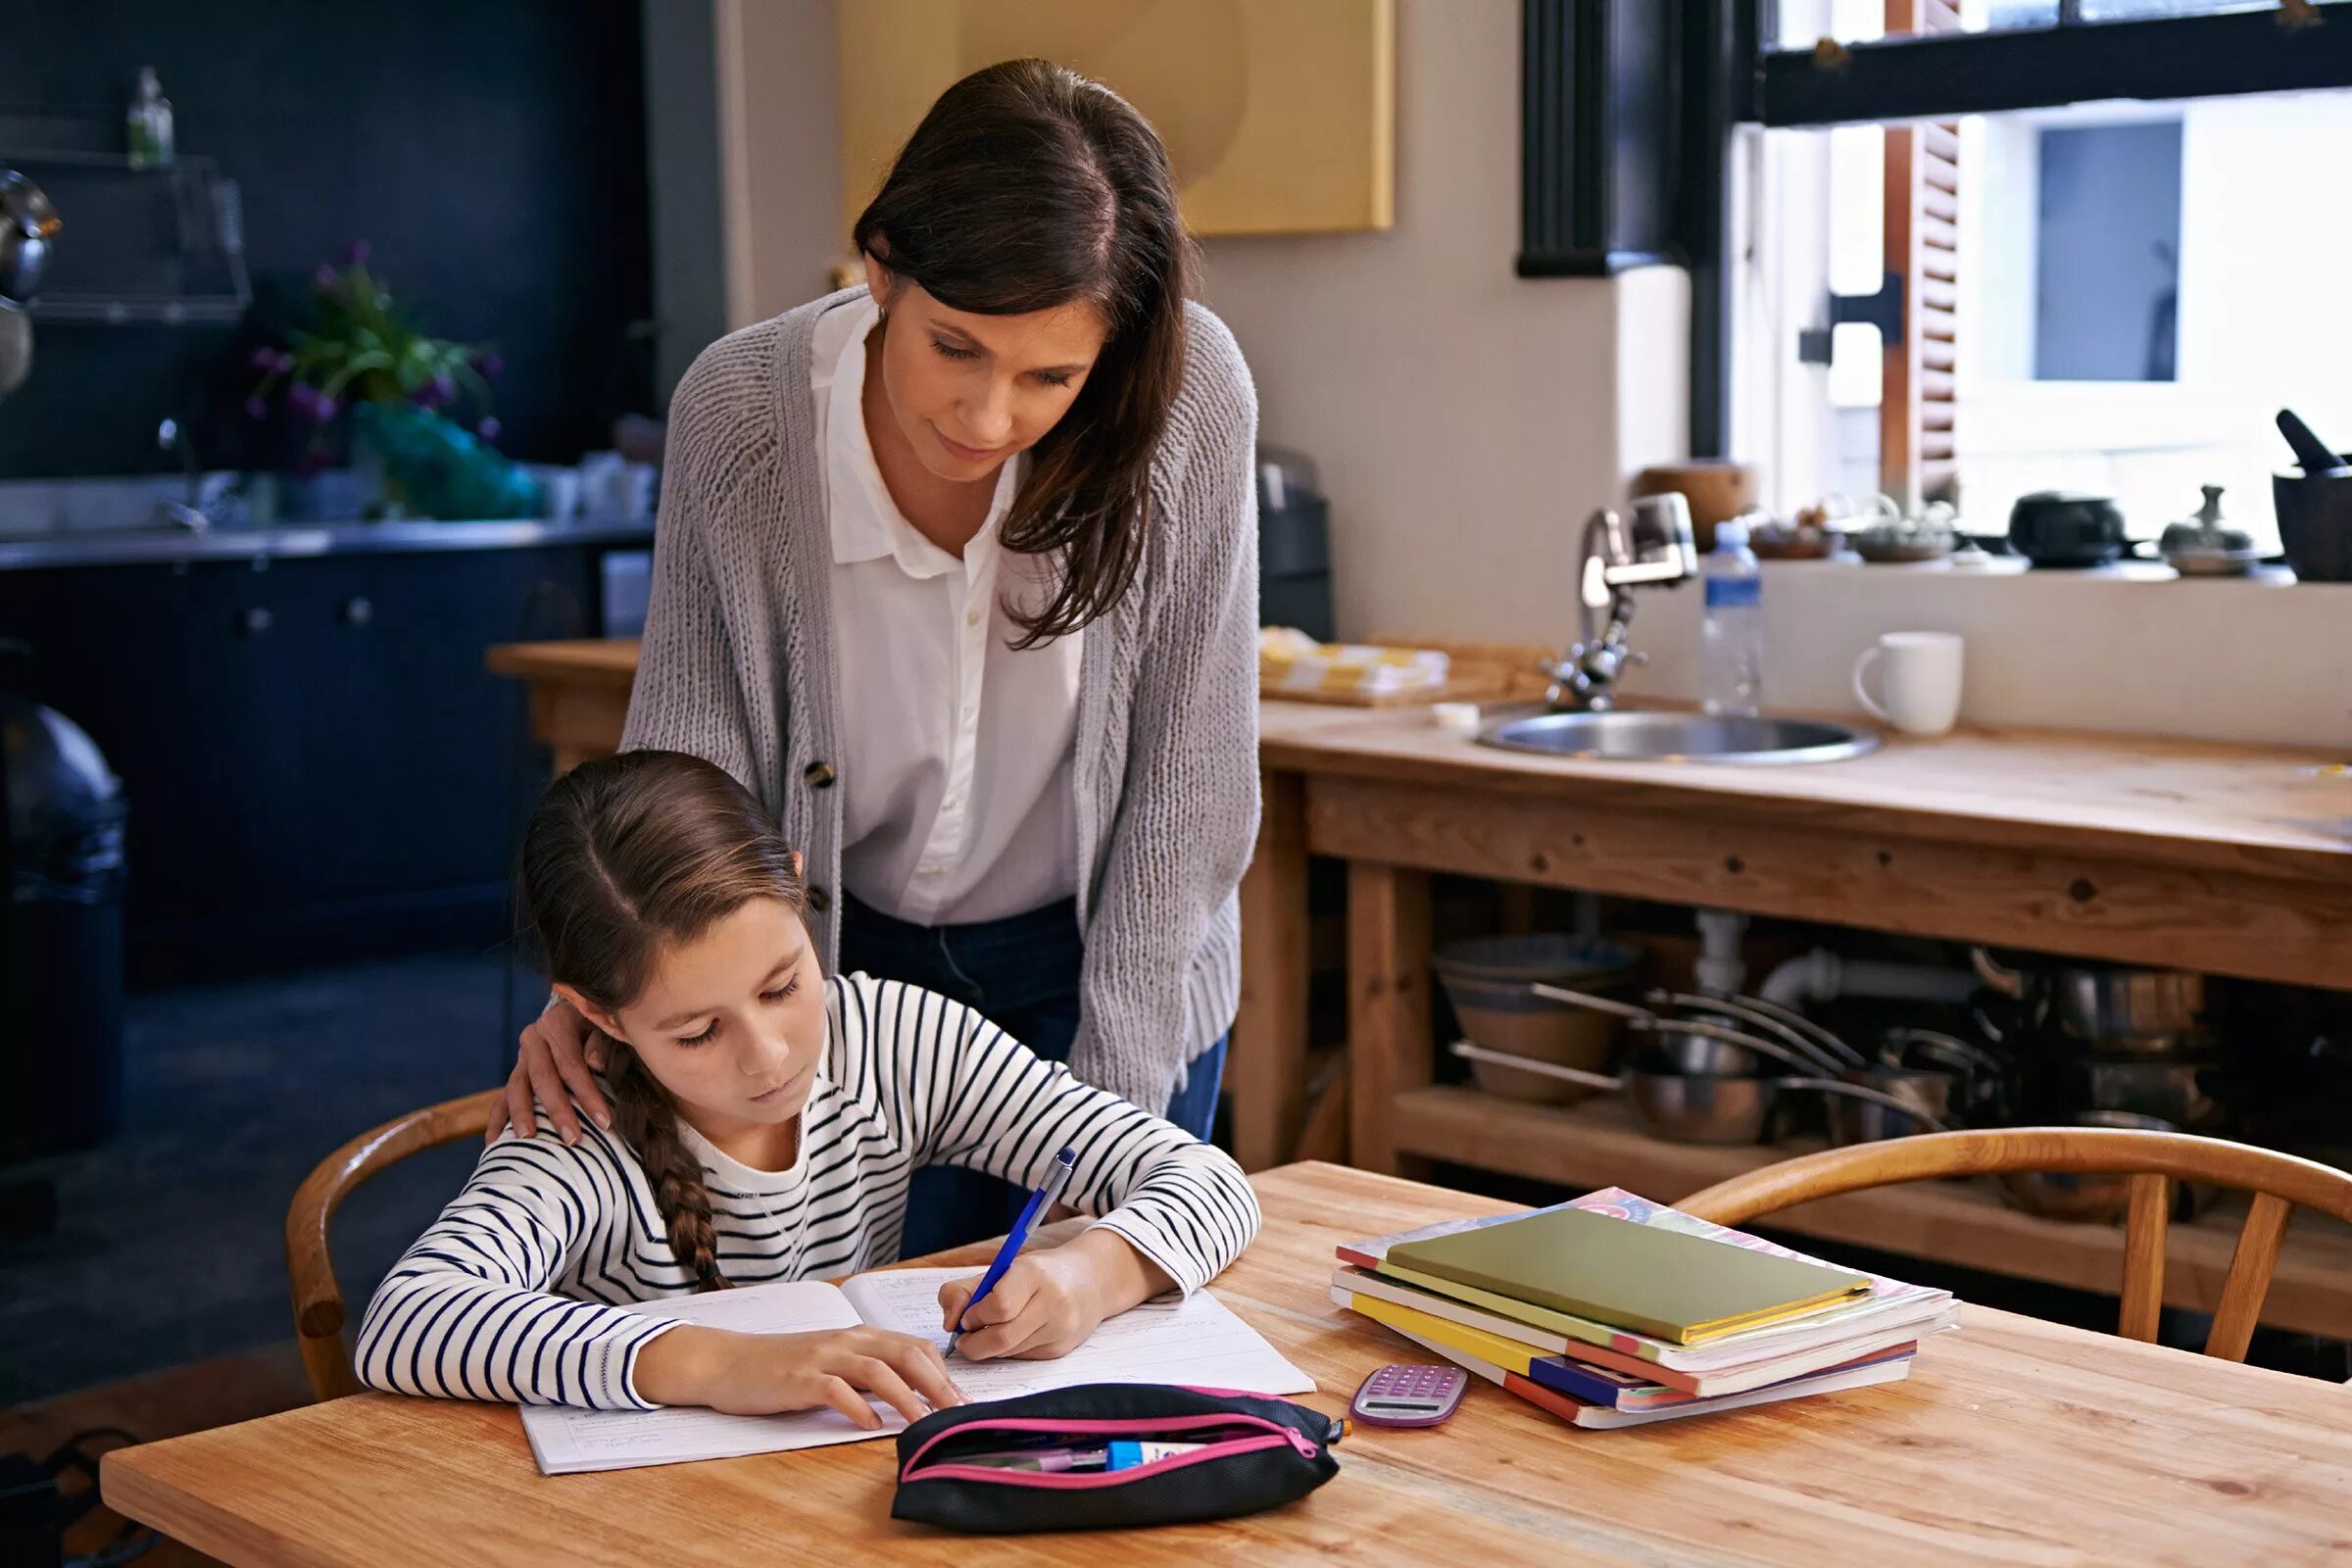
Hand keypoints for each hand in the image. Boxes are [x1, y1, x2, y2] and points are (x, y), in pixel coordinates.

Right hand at [489, 998, 610, 1144]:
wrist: (576, 1012)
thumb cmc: (597, 1023)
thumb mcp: (604, 1025)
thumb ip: (601, 1043)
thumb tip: (595, 1065)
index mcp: (556, 1024)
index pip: (571, 1064)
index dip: (587, 1094)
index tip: (604, 1121)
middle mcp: (533, 1040)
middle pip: (543, 1078)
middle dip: (558, 1111)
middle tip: (572, 1139)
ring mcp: (521, 1059)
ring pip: (516, 1089)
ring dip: (521, 1116)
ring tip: (528, 1140)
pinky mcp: (515, 1076)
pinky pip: (500, 1100)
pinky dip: (497, 1122)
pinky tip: (496, 1144)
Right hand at [633, 1324, 964, 1427]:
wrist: (728, 1361)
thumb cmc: (781, 1367)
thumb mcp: (831, 1363)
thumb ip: (866, 1374)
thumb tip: (910, 1396)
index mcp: (858, 1336)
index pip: (913, 1346)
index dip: (942, 1372)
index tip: (961, 1399)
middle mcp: (846, 1341)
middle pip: (906, 1354)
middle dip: (938, 1383)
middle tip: (960, 1412)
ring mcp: (823, 1357)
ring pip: (879, 1370)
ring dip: (909, 1397)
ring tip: (927, 1422)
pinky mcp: (799, 1378)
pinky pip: (836, 1389)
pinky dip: (859, 1407)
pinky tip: (872, 1425)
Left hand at [937, 1230, 1170, 1361]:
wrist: (1092, 1281)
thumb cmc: (1039, 1273)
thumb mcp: (1002, 1268)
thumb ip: (963, 1290)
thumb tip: (949, 1324)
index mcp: (1035, 1274)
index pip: (999, 1305)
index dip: (974, 1316)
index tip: (968, 1316)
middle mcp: (1053, 1302)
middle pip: (1001, 1338)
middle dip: (974, 1343)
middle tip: (967, 1335)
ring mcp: (1060, 1329)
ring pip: (1009, 1352)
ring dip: (989, 1347)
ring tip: (990, 1330)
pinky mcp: (1061, 1350)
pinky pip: (1021, 1358)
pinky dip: (1008, 1350)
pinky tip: (1014, 1334)